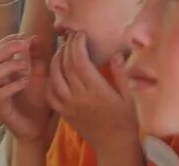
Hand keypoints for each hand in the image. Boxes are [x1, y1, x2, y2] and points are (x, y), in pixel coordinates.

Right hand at [0, 34, 51, 142]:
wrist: (38, 127)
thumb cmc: (37, 100)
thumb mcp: (41, 74)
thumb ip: (37, 57)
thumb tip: (34, 37)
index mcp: (4, 71)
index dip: (7, 40)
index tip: (24, 36)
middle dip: (7, 48)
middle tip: (25, 44)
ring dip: (9, 66)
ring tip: (26, 66)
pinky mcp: (2, 110)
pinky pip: (0, 95)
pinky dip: (12, 85)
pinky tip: (26, 81)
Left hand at [47, 33, 136, 151]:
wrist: (114, 144)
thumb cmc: (125, 119)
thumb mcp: (129, 95)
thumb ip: (120, 74)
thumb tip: (116, 54)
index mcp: (96, 90)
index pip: (80, 61)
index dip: (77, 45)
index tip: (80, 34)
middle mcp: (79, 96)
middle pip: (66, 66)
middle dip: (66, 47)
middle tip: (70, 36)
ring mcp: (69, 105)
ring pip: (55, 78)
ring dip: (56, 61)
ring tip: (62, 49)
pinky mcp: (64, 113)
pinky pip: (51, 94)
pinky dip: (50, 80)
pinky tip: (55, 72)